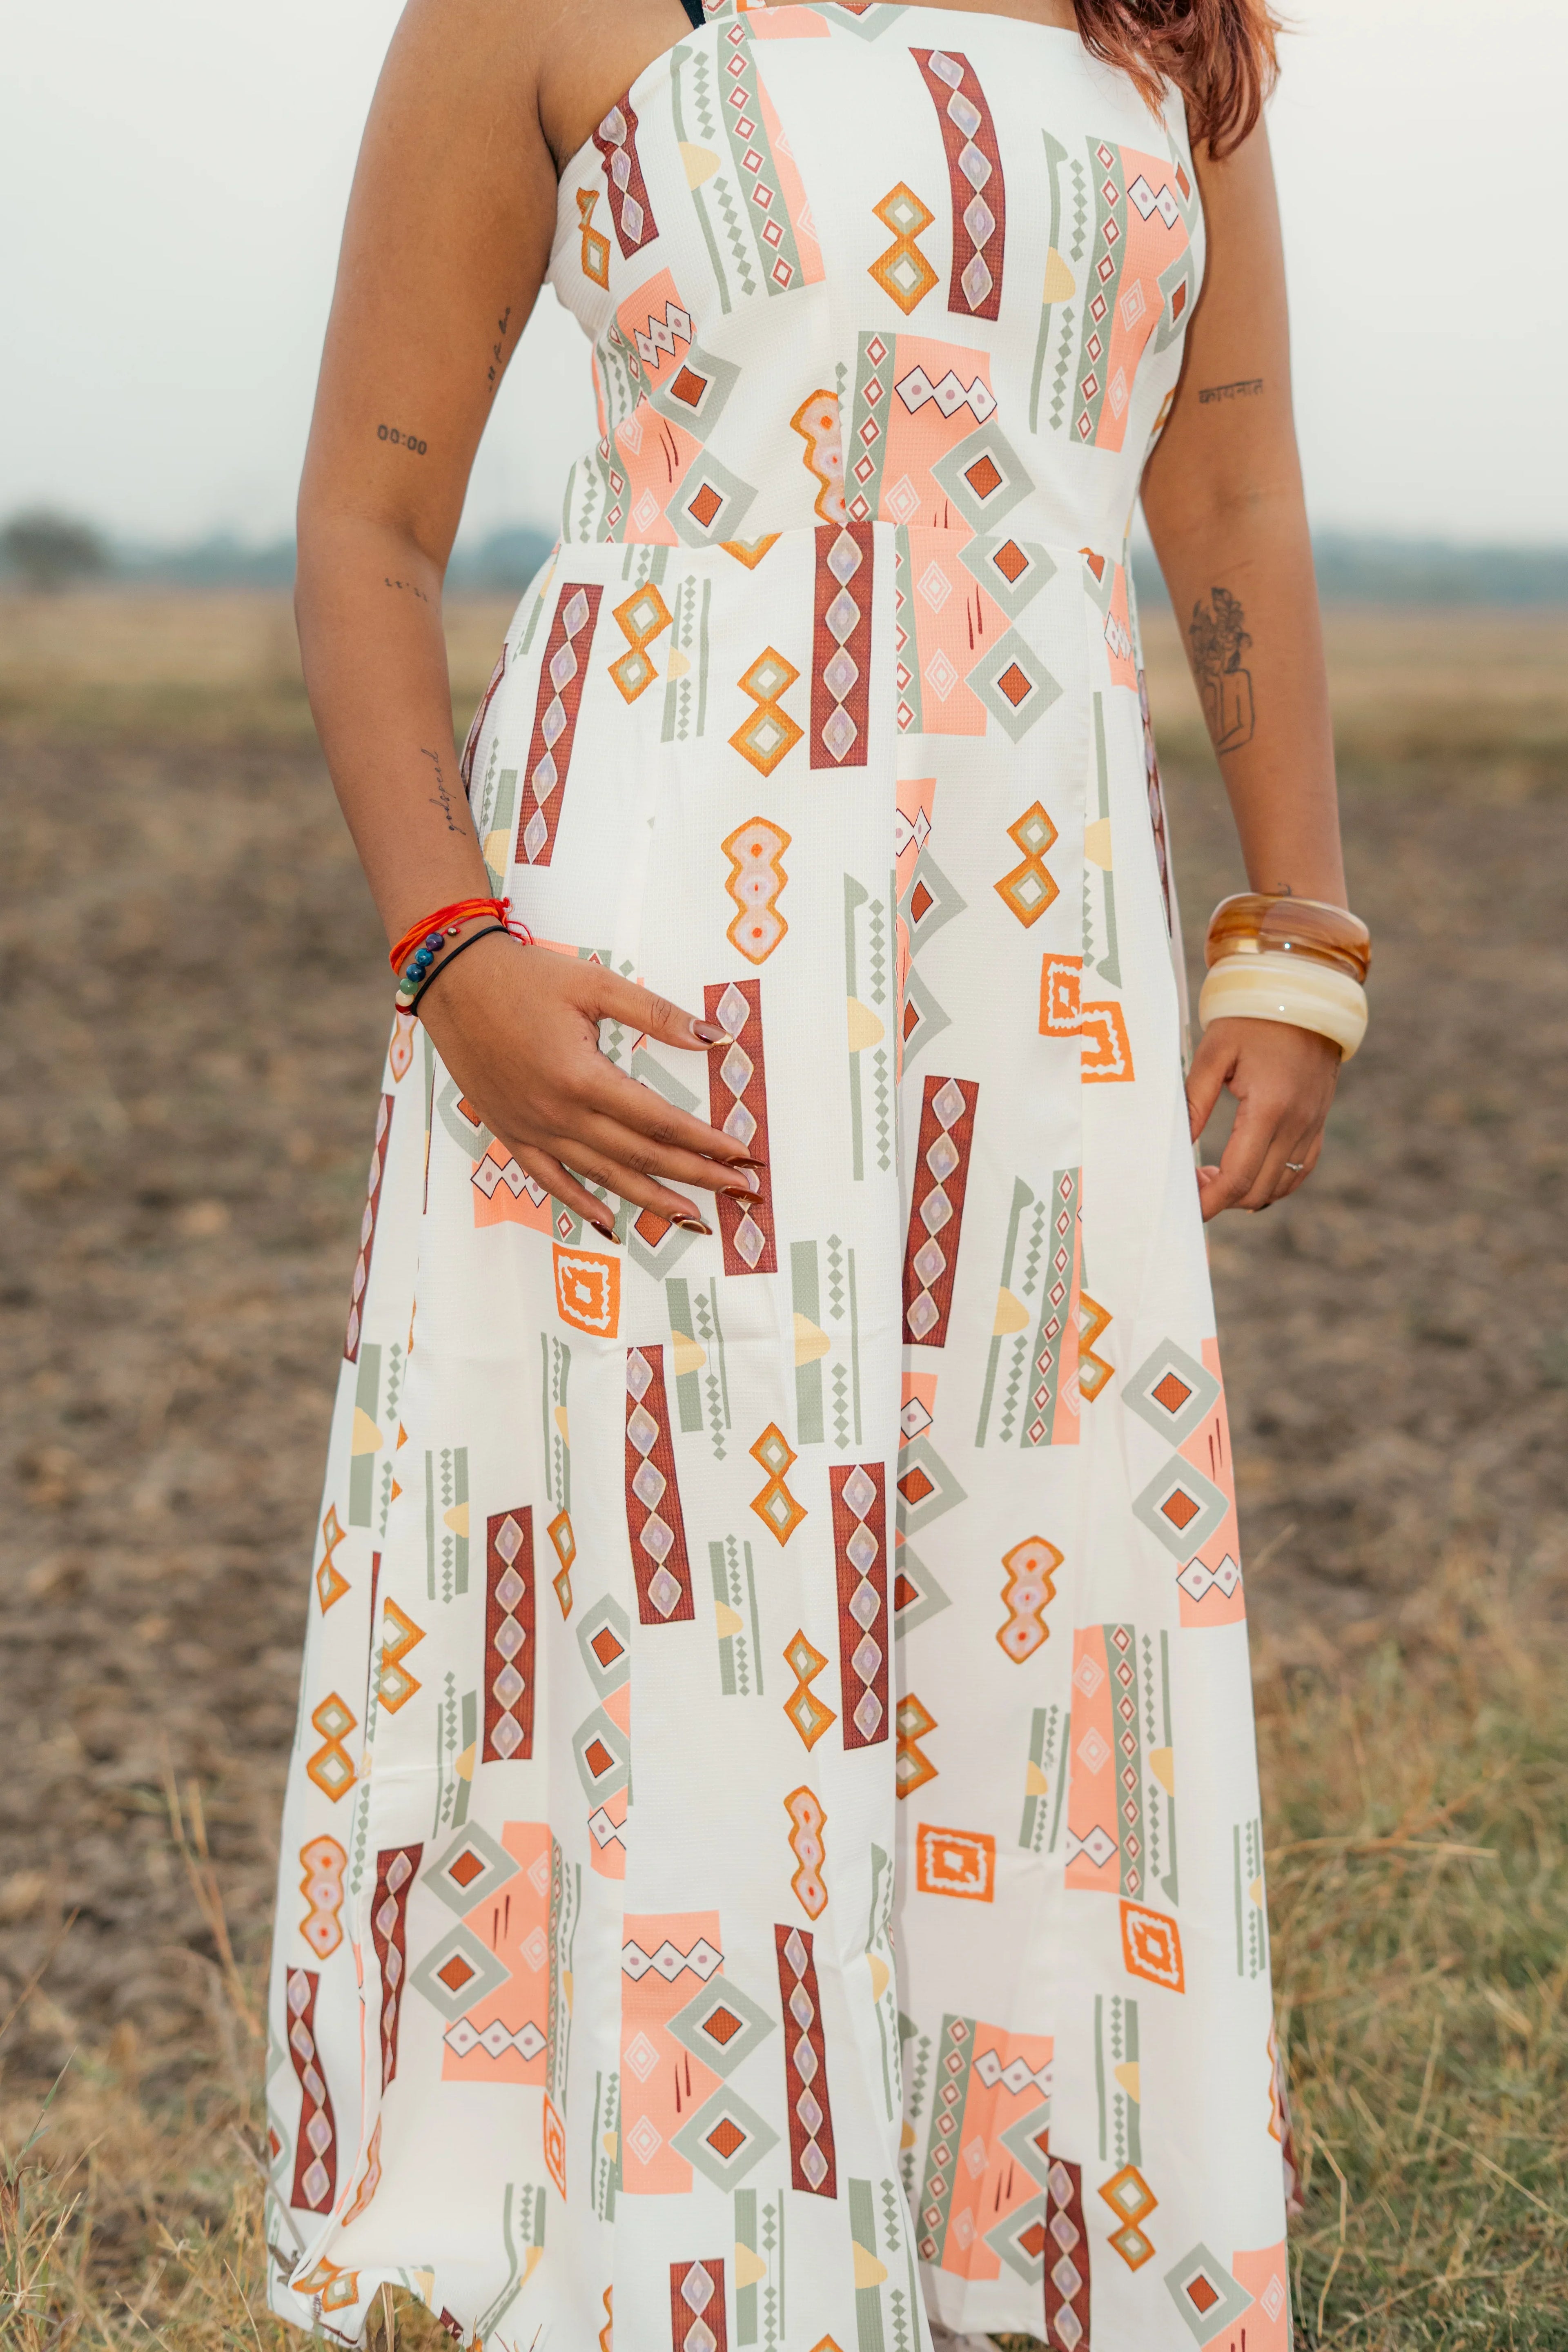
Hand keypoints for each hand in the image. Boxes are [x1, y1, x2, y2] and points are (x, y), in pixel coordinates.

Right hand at [415, 934, 760, 1235]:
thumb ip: (655, 1014)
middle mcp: (559, 1113)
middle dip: (695, 1175)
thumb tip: (714, 1037)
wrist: (454, 981)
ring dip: (651, 1200)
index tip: (741, 1155)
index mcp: (583, 1077)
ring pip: (603, 1176)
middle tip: (738, 1192)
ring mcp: (533, 1129)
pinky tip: (610, 1224)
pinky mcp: (511, 1133)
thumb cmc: (525, 977)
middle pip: (641, 1155)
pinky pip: (551, 1180)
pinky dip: (581, 1204)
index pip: (659, 1120)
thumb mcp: (595, 985)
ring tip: (692, 1216)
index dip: (705, 1141)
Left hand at [1185, 1017, 1339, 1220]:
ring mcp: (1312, 1125)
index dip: (1209, 1199)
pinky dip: (1276, 1183)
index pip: (1237, 1176)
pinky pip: (1302, 1169)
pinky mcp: (1319, 1121)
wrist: (1303, 994)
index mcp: (1269, 1108)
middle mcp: (1296, 1124)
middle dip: (1222, 1199)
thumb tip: (1178, 1143)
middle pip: (1258, 1189)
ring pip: (1282, 1185)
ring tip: (1215, 1179)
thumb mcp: (1214, 1052)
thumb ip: (1195, 1100)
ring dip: (1247, 1193)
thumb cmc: (1252, 1019)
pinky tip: (1251, 1177)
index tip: (1186, 1204)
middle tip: (1193, 1185)